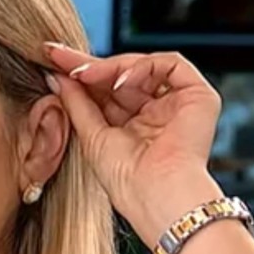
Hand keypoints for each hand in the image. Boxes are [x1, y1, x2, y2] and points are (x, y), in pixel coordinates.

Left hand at [43, 44, 223, 245]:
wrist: (156, 195)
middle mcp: (157, 114)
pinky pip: (170, 65)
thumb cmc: (127, 181)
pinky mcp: (199, 96)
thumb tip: (57, 76)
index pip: (107, 91)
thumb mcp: (92, 136)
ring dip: (111, 67)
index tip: (54, 61)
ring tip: (86, 74)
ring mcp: (178, 104)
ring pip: (144, 67)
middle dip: (91, 65)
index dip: (82, 75)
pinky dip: (142, 67)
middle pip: (123, 76)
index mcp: (134, 127)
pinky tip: (119, 80)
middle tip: (61, 58)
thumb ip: (76, 103)